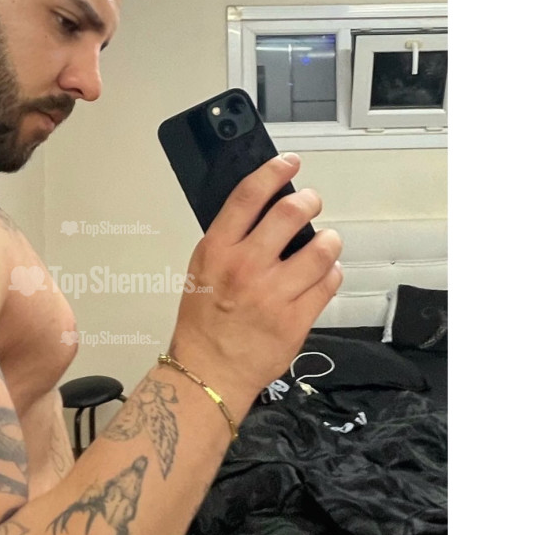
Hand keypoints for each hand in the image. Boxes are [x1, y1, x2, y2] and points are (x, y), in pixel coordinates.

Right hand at [169, 154, 342, 416]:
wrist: (209, 372)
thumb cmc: (203, 323)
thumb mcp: (203, 270)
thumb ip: (230, 239)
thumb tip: (264, 208)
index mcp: (217, 251)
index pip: (248, 196)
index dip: (273, 171)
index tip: (289, 162)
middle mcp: (246, 267)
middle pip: (291, 212)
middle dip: (309, 200)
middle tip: (312, 202)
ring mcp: (273, 294)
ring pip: (321, 248)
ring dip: (329, 239)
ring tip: (326, 241)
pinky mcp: (296, 318)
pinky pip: (329, 282)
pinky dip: (332, 272)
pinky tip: (323, 274)